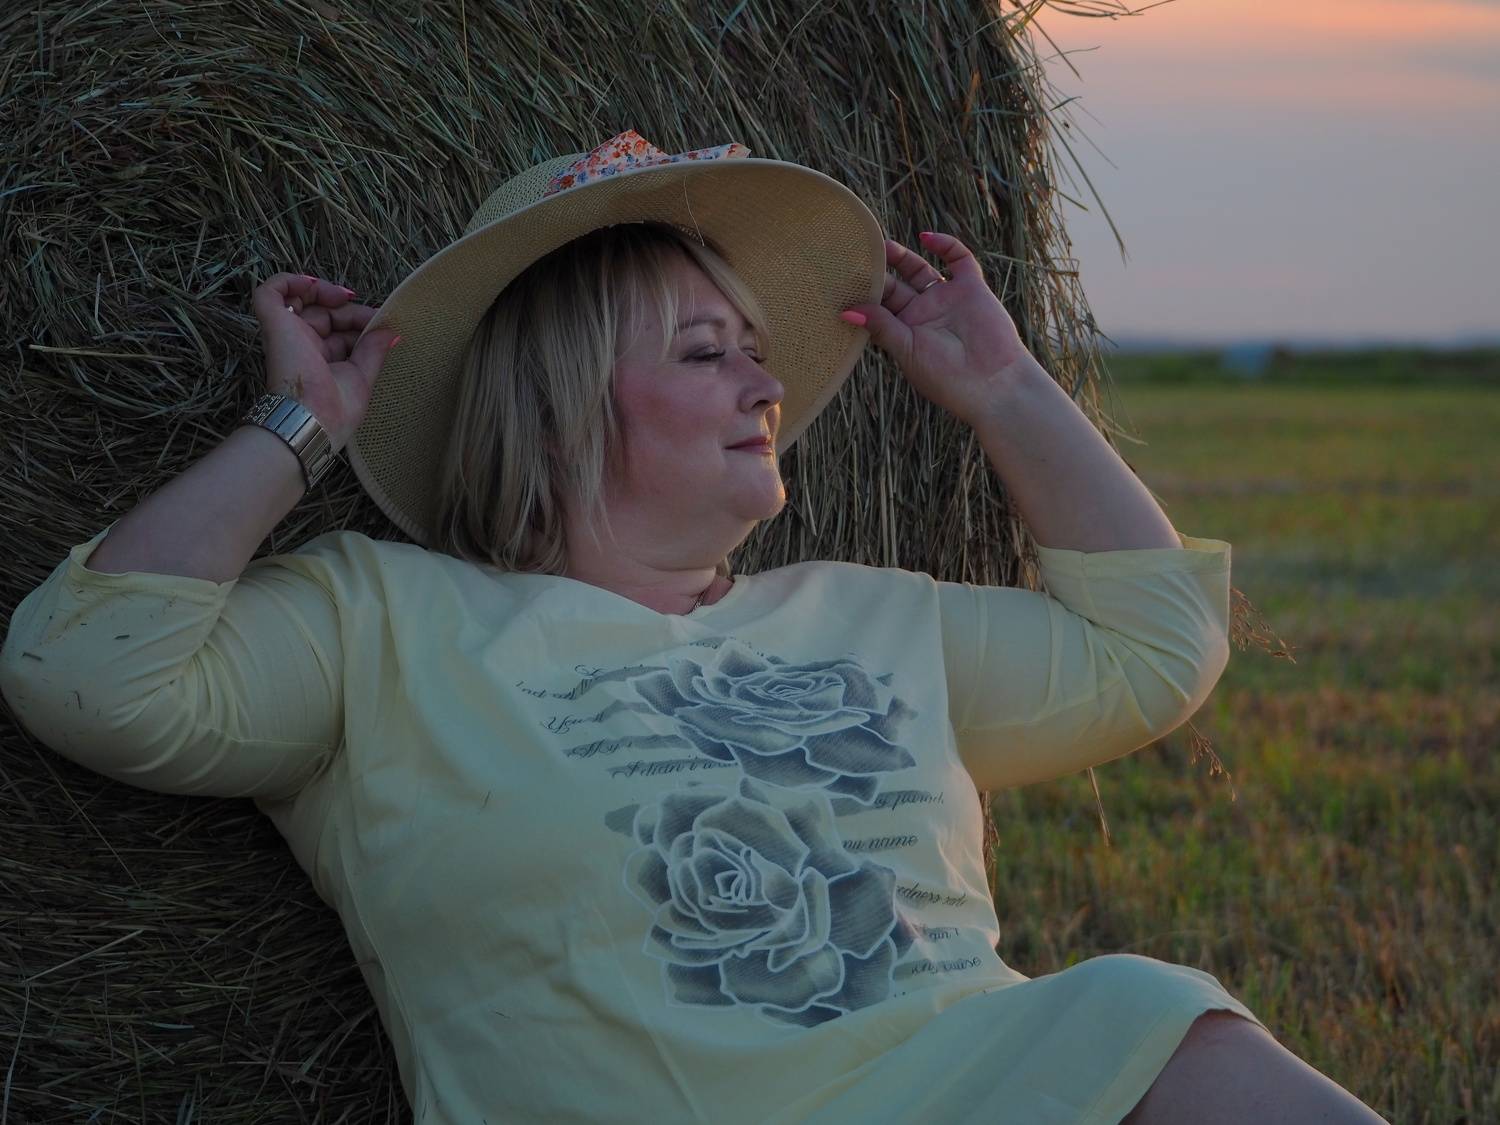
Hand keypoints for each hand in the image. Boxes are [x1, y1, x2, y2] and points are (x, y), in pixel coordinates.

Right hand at [250, 273, 399, 451]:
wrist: (311, 420)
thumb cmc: (336, 410)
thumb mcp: (362, 376)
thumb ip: (374, 351)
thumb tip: (392, 332)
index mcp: (321, 360)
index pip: (338, 330)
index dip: (358, 320)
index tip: (380, 322)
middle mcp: (302, 346)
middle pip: (323, 313)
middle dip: (347, 308)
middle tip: (370, 315)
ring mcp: (287, 334)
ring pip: (297, 299)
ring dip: (321, 290)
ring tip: (342, 297)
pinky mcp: (274, 324)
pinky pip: (269, 292)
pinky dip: (289, 281)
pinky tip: (314, 284)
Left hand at [840, 232, 1036, 426]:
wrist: (993, 384)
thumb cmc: (947, 378)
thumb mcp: (908, 350)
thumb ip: (881, 326)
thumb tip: (846, 312)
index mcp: (905, 332)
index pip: (878, 307)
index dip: (862, 294)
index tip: (839, 281)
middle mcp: (923, 313)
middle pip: (895, 286)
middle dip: (877, 272)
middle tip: (855, 256)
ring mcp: (946, 299)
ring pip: (919, 270)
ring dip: (902, 256)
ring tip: (881, 244)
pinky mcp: (971, 288)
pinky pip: (958, 259)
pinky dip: (944, 244)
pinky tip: (925, 237)